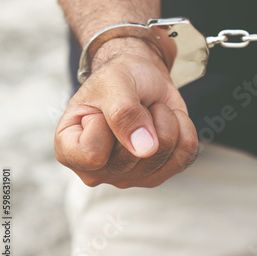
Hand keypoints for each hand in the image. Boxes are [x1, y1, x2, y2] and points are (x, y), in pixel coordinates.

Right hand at [55, 38, 197, 187]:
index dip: (106, 122)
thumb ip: (123, 114)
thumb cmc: (117, 79)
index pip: (93, 154)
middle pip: (135, 155)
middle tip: (131, 105)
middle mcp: (99, 171)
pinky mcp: (163, 172)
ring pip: (165, 151)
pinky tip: (167, 119)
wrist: (142, 79)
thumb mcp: (113, 84)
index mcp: (70, 151)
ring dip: (163, 118)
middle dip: (142, 116)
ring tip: (147, 111)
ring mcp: (132, 176)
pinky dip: (183, 126)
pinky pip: (186, 153)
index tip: (103, 107)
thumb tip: (145, 149)